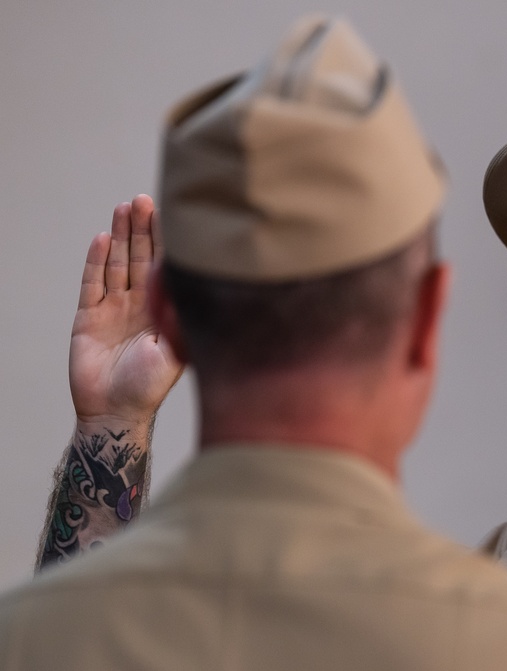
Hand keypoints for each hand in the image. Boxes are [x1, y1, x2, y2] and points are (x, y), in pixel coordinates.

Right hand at [69, 195, 183, 427]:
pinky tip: (101, 239)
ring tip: (123, 209)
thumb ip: (182, 321)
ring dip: (119, 237)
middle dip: (142, 229)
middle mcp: (140, 305)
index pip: (166, 268)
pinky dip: (95, 261)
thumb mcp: (177, 352)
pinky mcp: (88, 317)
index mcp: (164, 311)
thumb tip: (195, 288)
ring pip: (116, 264)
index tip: (170, 214)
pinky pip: (91, 283)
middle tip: (143, 200)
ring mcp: (113, 309)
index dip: (166, 242)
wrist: (115, 411)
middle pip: (139, 258)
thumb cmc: (150, 387)